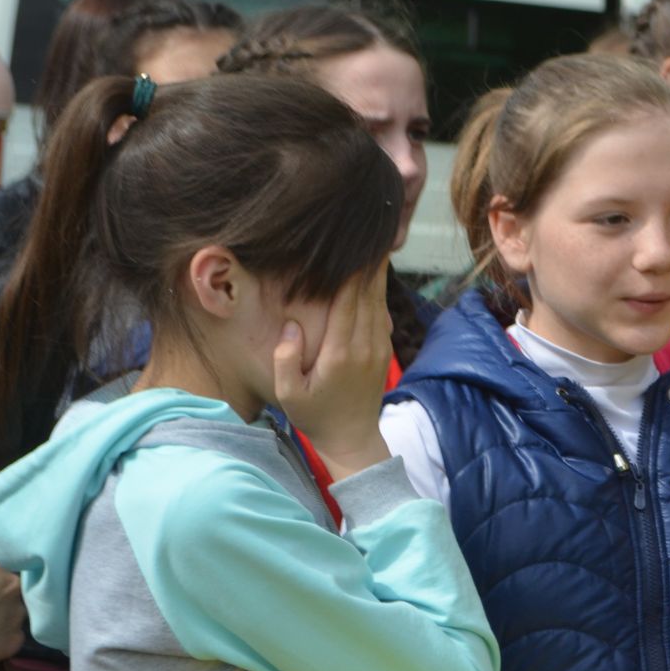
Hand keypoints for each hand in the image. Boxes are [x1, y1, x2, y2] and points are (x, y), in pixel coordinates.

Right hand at [273, 262, 392, 481]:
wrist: (352, 438)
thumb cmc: (314, 415)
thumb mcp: (288, 393)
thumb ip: (286, 358)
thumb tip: (291, 324)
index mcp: (340, 353)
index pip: (349, 302)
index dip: (353, 271)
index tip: (354, 245)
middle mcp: (364, 346)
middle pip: (369, 295)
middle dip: (370, 263)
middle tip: (371, 232)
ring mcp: (378, 348)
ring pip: (378, 302)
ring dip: (377, 274)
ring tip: (375, 244)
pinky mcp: (382, 351)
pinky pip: (380, 314)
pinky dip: (377, 292)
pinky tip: (374, 275)